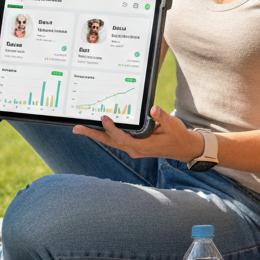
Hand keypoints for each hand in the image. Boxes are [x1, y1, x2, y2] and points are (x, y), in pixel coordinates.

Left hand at [73, 105, 203, 160]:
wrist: (183, 148)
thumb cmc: (177, 135)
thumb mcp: (172, 124)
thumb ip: (161, 117)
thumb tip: (153, 109)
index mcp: (143, 146)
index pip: (122, 138)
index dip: (112, 129)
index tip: (104, 118)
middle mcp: (134, 149)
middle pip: (109, 141)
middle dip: (93, 134)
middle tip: (76, 128)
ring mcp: (132, 148)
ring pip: (110, 141)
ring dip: (95, 134)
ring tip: (79, 127)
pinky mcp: (132, 145)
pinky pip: (115, 139)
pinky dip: (105, 133)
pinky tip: (96, 126)